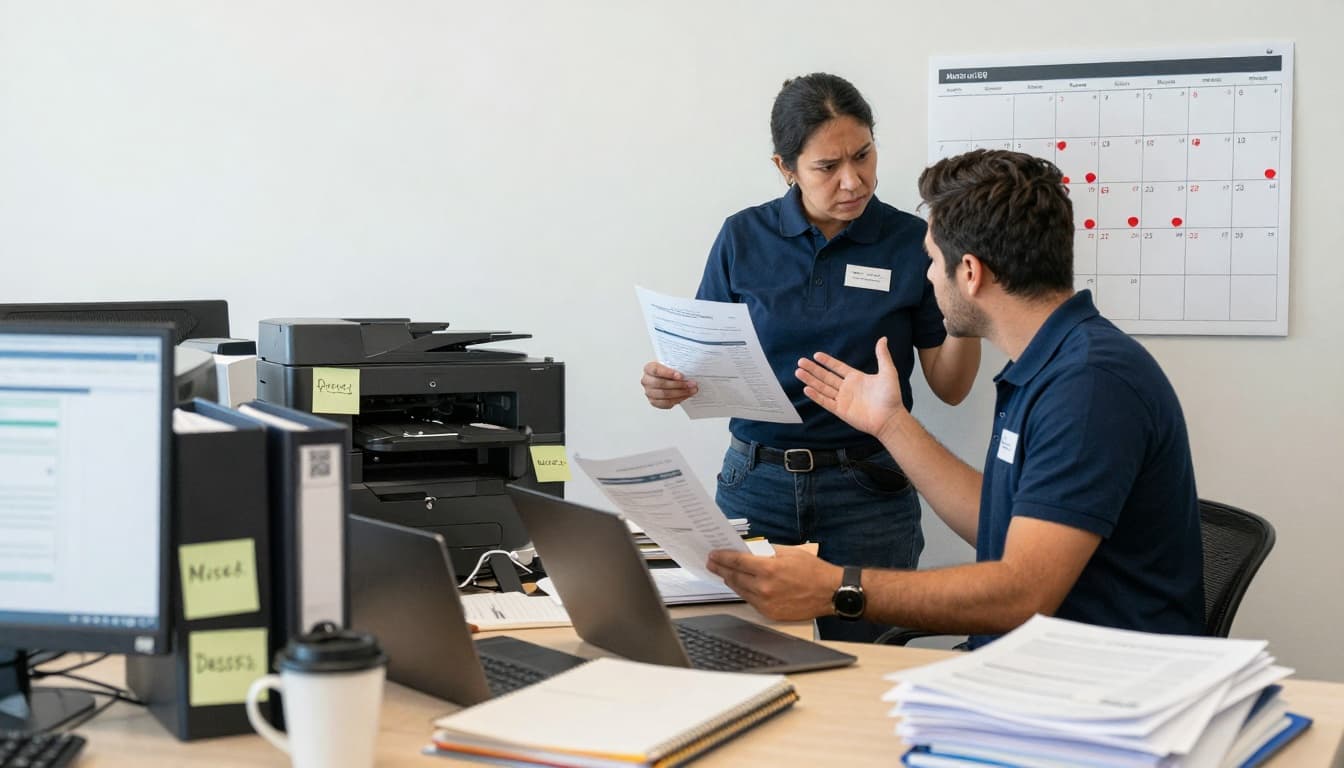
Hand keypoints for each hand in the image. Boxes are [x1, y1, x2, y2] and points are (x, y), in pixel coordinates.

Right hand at [641, 361, 696, 408]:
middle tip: (690, 384)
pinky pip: (665, 403)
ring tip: (691, 390)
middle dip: (678, 384)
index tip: (680, 375)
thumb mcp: (672, 364)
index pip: (655, 370)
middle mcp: (646, 380)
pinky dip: (677, 400)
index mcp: (649, 368)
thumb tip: (689, 372)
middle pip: (661, 384)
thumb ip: (677, 367)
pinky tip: (685, 396)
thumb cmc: (669, 371)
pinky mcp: (653, 401)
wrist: (667, 379)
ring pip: (664, 394)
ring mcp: (649, 392)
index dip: (668, 373)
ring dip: (680, 393)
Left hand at [706, 546, 838, 621]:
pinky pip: (750, 601)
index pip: (737, 562)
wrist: (830, 593)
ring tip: (723, 573)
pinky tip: (740, 585)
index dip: (722, 558)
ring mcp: (766, 603)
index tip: (713, 555)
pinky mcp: (770, 613)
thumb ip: (766, 551)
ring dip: (730, 581)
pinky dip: (743, 592)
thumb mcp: (789, 552)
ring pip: (740, 590)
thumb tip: (748, 550)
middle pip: (734, 577)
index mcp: (769, 569)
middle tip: (712, 563)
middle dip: (721, 569)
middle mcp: (764, 588)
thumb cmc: (813, 571)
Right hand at [795, 337, 906, 436]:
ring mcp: (843, 399)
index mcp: (856, 378)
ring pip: (823, 388)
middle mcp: (847, 388)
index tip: (816, 355)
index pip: (837, 367)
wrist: (890, 417)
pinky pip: (825, 402)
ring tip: (799, 372)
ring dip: (811, 380)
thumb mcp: (888, 372)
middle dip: (813, 369)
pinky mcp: (841, 411)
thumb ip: (882, 356)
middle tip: (801, 361)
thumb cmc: (891, 396)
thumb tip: (883, 339)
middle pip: (826, 376)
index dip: (827, 361)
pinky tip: (806, 389)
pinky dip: (816, 396)